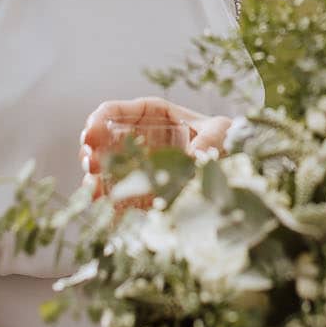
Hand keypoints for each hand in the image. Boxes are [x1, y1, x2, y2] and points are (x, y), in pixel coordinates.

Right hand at [79, 97, 237, 205]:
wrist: (234, 164)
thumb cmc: (224, 137)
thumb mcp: (221, 131)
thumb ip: (210, 138)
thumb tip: (194, 156)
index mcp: (149, 114)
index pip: (112, 112)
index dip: (96, 122)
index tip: (90, 136)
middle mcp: (136, 138)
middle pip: (100, 142)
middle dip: (90, 153)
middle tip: (93, 166)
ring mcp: (134, 165)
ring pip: (103, 171)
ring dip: (94, 181)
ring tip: (94, 192)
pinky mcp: (138, 190)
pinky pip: (117, 196)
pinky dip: (110, 206)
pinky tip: (108, 214)